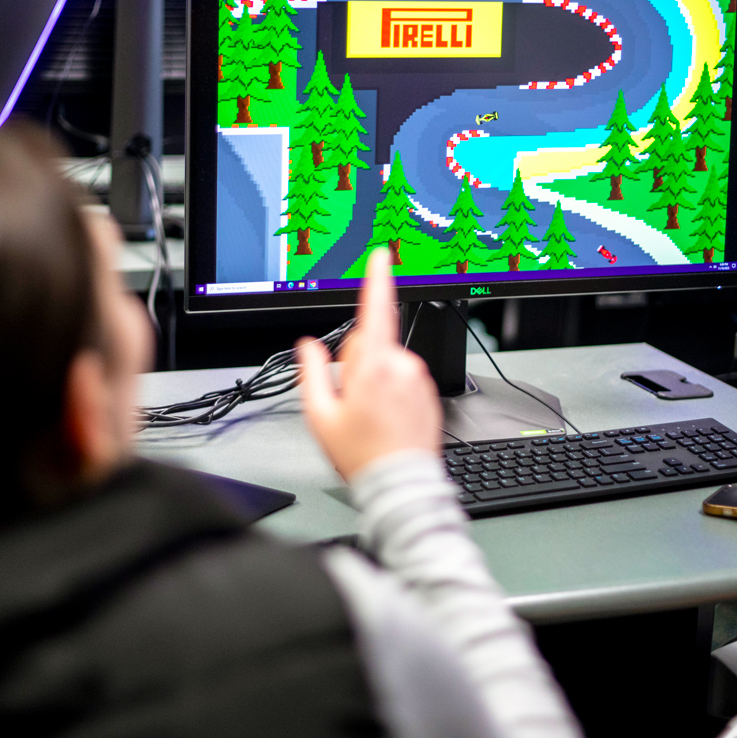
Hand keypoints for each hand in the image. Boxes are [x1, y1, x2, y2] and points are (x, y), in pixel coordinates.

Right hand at [297, 248, 441, 479]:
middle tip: (350, 401)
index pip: (376, 310)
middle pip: (373, 342)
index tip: (381, 255)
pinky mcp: (429, 391)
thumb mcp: (320, 416)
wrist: (401, 483)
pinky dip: (392, 390)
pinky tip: (386, 418)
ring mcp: (418, 378)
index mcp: (374, 366)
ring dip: (375, 378)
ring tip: (370, 415)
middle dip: (357, 361)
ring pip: (388, 361)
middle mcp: (402, 365)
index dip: (377, 279)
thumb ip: (311, 373)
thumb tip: (308, 347)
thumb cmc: (361, 453)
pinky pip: (404, 378)